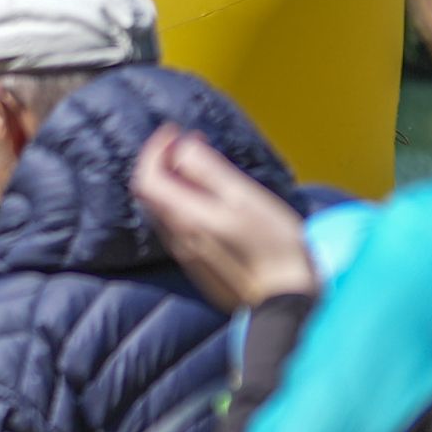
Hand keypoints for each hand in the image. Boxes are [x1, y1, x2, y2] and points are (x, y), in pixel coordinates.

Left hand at [132, 123, 318, 310]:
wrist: (286, 300)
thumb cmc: (273, 246)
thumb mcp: (244, 198)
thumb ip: (209, 172)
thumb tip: (182, 147)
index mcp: (184, 218)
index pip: (146, 178)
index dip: (153, 150)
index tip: (174, 130)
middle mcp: (177, 238)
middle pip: (150, 194)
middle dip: (162, 162)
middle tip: (188, 142)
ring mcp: (187, 255)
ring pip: (164, 211)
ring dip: (173, 183)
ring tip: (199, 165)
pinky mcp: (200, 266)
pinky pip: (179, 227)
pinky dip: (183, 203)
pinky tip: (208, 199)